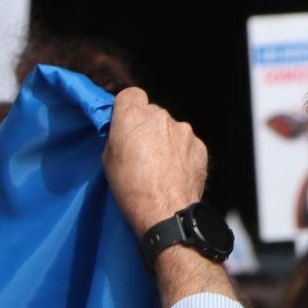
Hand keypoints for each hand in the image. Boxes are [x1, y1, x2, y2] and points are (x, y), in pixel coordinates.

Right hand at [103, 87, 207, 234]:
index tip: (126, 126)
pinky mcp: (199, 146)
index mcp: (133, 116)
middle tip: (143, 153)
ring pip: (172, 129)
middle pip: (152, 113)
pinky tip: (176, 173)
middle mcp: (160, 116)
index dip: (128, 109)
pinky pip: (187, 144)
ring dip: (167, 141)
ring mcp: (184, 130)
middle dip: (148, 128)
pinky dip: (182, 154)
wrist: (166, 213)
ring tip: (161, 167)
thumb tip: (126, 133)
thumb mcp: (108, 160)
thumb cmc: (132, 189)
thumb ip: (118, 137)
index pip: (130, 95)